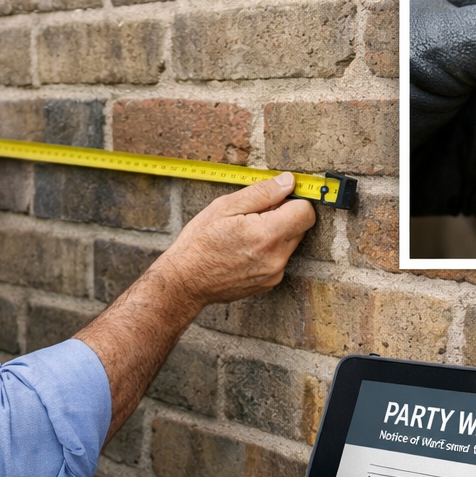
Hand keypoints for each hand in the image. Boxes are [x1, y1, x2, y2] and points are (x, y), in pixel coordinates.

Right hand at [74, 173, 315, 441]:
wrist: (169, 295)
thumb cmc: (187, 249)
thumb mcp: (218, 212)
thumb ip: (257, 195)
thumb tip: (288, 181)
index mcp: (262, 238)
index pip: (305, 210)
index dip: (296, 196)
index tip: (286, 191)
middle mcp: (271, 261)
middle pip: (300, 227)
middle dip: (283, 215)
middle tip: (257, 209)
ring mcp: (269, 277)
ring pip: (288, 244)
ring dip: (272, 234)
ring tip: (240, 234)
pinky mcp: (262, 287)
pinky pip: (274, 261)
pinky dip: (263, 252)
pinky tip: (236, 253)